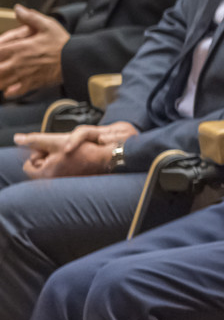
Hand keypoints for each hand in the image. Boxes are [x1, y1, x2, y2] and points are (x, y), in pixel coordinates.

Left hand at [0, 5, 68, 96]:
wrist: (76, 62)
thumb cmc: (63, 44)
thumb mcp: (48, 25)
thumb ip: (30, 17)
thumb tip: (18, 9)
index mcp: (19, 48)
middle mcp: (18, 63)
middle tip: (0, 64)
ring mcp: (24, 75)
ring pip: (2, 81)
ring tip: (1, 76)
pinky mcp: (33, 84)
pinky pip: (15, 91)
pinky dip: (9, 91)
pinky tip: (8, 90)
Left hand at [15, 121, 137, 178]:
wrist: (110, 158)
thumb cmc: (85, 150)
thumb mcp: (56, 140)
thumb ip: (35, 140)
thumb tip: (17, 138)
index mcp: (46, 174)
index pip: (28, 165)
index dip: (37, 153)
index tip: (50, 148)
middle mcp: (55, 181)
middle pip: (40, 166)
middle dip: (47, 156)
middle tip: (60, 149)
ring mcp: (65, 182)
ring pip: (52, 168)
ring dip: (57, 158)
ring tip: (70, 152)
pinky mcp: (75, 180)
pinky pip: (64, 171)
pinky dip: (67, 164)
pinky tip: (77, 158)